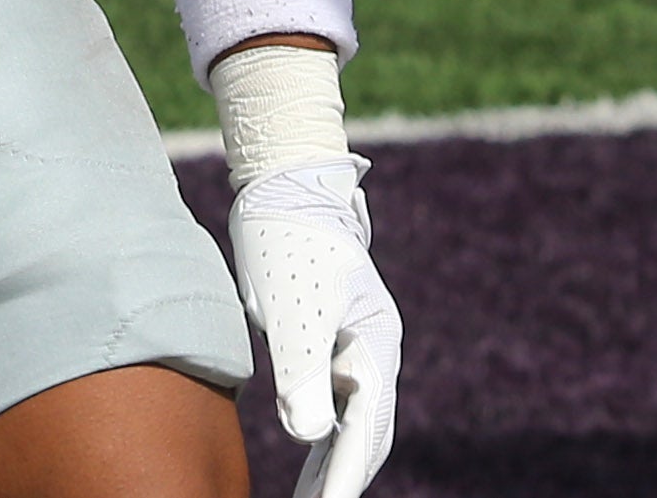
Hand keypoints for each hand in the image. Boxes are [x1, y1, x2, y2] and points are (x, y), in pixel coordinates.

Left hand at [230, 157, 401, 497]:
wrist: (282, 188)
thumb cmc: (287, 242)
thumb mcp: (293, 307)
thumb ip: (304, 370)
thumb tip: (311, 435)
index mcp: (374, 345)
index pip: (364, 429)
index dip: (345, 477)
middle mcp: (373, 352)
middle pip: (367, 433)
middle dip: (346, 478)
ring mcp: (355, 348)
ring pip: (353, 423)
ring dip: (334, 465)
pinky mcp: (331, 343)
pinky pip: (334, 403)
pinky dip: (324, 437)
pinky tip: (310, 455)